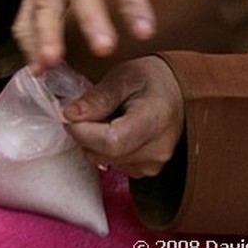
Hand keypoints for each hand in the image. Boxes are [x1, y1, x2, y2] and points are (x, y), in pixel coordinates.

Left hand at [63, 57, 183, 178]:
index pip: (111, 141)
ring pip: (105, 161)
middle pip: (105, 153)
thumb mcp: (122, 77)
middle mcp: (157, 149)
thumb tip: (69, 115)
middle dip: (84, 134)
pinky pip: (113, 164)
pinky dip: (104, 149)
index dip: (83, 131)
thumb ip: (97, 98)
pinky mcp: (147, 171)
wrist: (177, 91)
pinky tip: (114, 128)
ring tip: (105, 116)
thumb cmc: (149, 78)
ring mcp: (154, 164)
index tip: (69, 114)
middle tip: (85, 110)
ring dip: (93, 142)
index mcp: (154, 120)